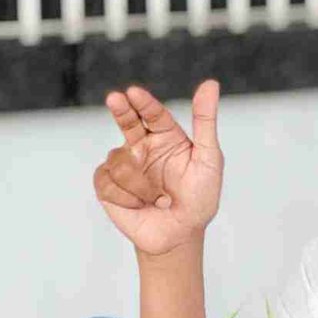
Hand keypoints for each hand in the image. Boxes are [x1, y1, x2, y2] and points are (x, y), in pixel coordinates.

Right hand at [92, 81, 223, 257]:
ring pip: (120, 159)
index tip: (134, 93)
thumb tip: (210, 83)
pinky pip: (107, 181)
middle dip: (121, 110)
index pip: (153, 114)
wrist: (181, 233)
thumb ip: (205, 121)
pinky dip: (127, 196)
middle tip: (116, 99)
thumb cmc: (200, 196)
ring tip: (160, 199)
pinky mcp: (108, 185)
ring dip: (142, 184)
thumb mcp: (209, 158)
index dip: (143, 103)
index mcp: (167, 137)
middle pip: (127, 121)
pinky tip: (139, 204)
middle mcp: (143, 146)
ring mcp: (124, 164)